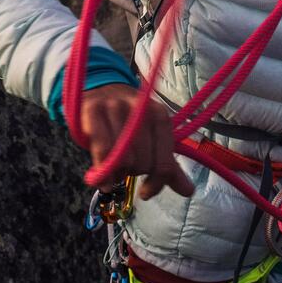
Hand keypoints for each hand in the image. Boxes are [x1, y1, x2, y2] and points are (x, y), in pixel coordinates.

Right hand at [81, 83, 194, 200]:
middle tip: (125, 169)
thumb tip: (188, 191)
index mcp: (160, 115)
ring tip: (112, 169)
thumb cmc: (128, 121)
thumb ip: (168, 165)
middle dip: (133, 173)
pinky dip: (101, 170)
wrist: (101, 90)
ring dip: (115, 173)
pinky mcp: (93, 109)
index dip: (156, 183)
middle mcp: (140, 108)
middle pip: (143, 163)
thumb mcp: (152, 138)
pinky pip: (102, 150)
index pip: (165, 163)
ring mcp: (115, 106)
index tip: (146, 192)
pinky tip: (99, 176)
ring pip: (122, 158)